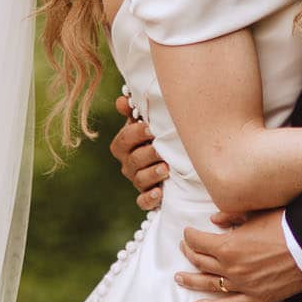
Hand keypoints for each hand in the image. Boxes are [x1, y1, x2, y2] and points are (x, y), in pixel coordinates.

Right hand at [109, 95, 169, 210]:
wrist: (179, 158)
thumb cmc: (160, 134)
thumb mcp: (149, 120)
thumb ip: (135, 110)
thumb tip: (122, 100)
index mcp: (126, 145)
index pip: (123, 141)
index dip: (135, 134)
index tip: (151, 128)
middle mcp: (129, 164)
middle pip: (132, 161)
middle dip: (147, 154)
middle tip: (161, 149)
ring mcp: (138, 181)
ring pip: (138, 179)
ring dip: (152, 174)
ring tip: (166, 169)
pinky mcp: (148, 197)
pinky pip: (143, 202)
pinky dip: (149, 198)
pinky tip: (159, 192)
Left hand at [179, 210, 301, 301]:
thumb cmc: (287, 225)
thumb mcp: (257, 213)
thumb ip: (232, 216)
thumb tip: (214, 220)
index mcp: (228, 245)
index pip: (198, 241)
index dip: (190, 236)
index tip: (189, 233)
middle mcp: (230, 267)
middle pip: (200, 262)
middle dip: (189, 253)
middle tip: (185, 249)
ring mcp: (242, 285)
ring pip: (208, 284)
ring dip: (191, 280)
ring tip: (180, 278)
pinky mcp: (256, 297)